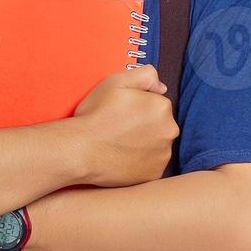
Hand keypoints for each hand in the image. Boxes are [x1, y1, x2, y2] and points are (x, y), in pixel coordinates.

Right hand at [69, 64, 178, 187]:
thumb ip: (145, 75)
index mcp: (162, 108)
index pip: (157, 103)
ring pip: (157, 145)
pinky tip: (122, 157)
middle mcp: (169, 132)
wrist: (80, 151)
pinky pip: (150, 164)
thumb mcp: (116, 82)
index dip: (138, 106)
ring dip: (144, 143)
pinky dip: (140, 161)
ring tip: (120, 143)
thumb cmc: (96, 116)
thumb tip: (161, 87)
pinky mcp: (154, 175)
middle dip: (145, 125)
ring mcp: (163, 156)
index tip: (122, 112)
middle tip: (120, 128)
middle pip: (160, 124)